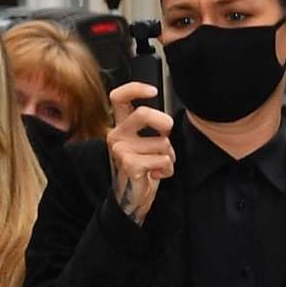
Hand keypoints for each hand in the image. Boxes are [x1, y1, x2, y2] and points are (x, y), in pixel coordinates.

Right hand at [105, 81, 174, 224]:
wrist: (131, 198)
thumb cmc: (141, 168)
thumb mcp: (144, 142)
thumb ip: (151, 126)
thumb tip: (166, 120)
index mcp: (120, 126)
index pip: (119, 98)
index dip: (135, 89)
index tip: (152, 90)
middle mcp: (116, 135)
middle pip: (143, 114)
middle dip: (163, 122)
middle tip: (166, 131)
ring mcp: (121, 150)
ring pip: (162, 142)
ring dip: (168, 155)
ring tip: (157, 164)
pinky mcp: (130, 164)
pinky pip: (163, 159)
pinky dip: (167, 168)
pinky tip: (155, 174)